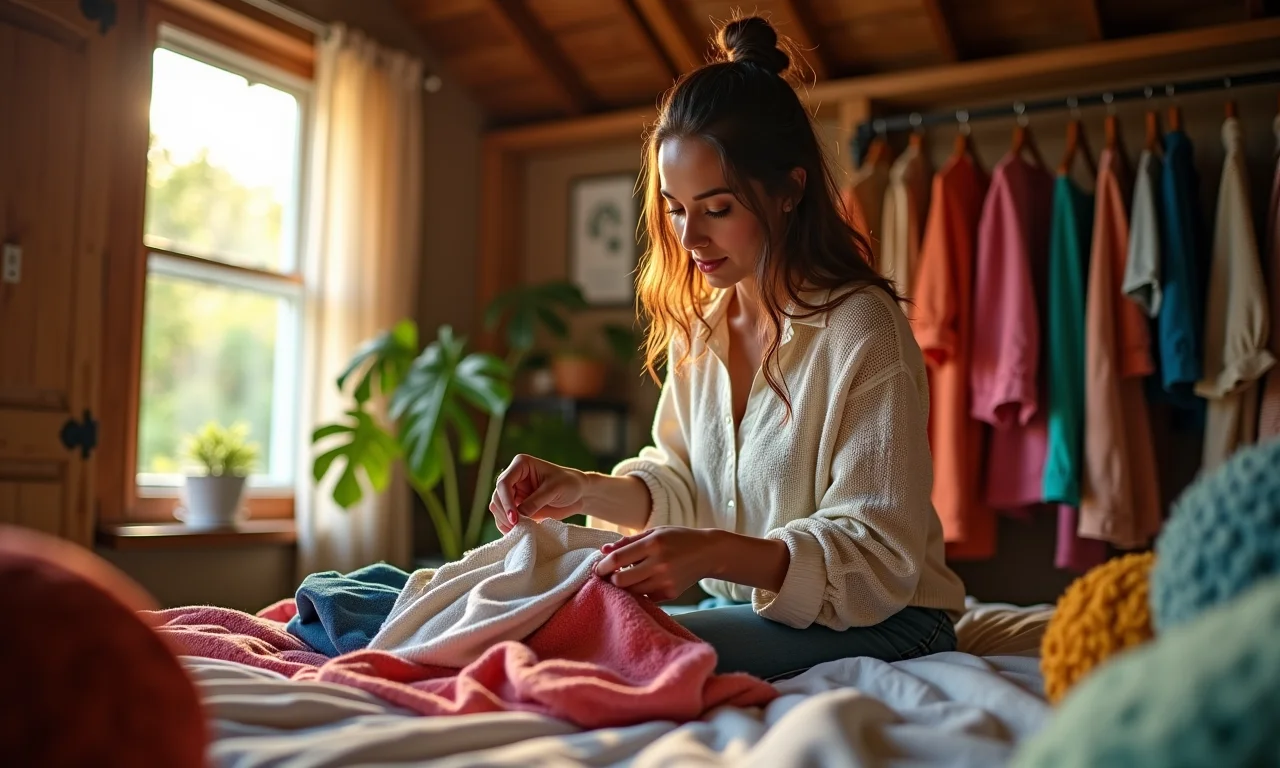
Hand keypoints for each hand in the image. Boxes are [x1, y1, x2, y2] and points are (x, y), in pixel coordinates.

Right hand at [489, 454, 587, 534]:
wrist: (578, 493)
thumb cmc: (569, 484)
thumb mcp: (554, 490)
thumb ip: (536, 502)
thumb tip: (517, 516)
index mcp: (521, 465)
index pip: (504, 483)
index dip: (506, 501)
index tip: (515, 518)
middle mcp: (513, 477)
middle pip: (497, 496)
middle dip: (504, 513)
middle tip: (517, 528)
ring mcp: (513, 492)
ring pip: (497, 508)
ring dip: (504, 521)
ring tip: (518, 531)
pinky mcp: (516, 506)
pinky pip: (505, 517)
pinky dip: (508, 526)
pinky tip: (517, 532)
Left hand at [593, 526, 717, 601]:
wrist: (708, 553)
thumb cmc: (678, 539)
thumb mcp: (654, 532)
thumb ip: (628, 542)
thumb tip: (603, 550)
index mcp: (653, 544)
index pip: (618, 559)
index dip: (602, 566)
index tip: (597, 568)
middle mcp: (659, 564)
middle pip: (621, 581)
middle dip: (610, 580)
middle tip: (608, 576)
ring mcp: (666, 581)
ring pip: (632, 592)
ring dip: (624, 587)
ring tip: (626, 577)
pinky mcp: (670, 594)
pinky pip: (645, 597)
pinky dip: (640, 591)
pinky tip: (643, 582)